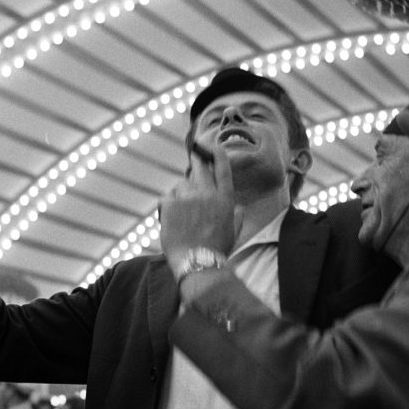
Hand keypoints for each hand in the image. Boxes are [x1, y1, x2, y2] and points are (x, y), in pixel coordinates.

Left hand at [159, 143, 235, 278]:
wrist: (198, 263)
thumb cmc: (217, 251)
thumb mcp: (234, 232)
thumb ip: (237, 217)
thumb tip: (241, 208)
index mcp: (225, 199)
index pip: (222, 168)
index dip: (217, 154)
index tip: (213, 145)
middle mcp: (208, 193)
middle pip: (200, 168)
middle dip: (196, 162)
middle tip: (193, 156)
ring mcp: (189, 196)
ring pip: (181, 185)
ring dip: (181, 195)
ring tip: (182, 216)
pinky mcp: (171, 202)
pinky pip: (167, 197)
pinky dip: (168, 206)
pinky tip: (171, 220)